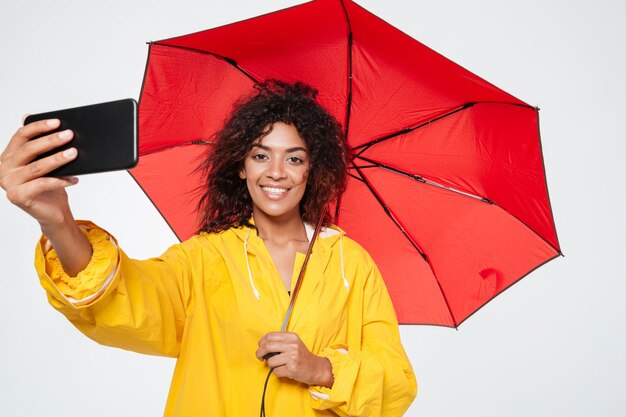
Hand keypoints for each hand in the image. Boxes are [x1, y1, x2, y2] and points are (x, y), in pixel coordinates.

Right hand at [1, 118, 91, 275]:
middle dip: (51, 141)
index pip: (21, 135)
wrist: (52, 212)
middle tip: (69, 134)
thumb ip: (45, 148)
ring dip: (57, 159)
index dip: (39, 127)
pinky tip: (74, 178)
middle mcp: (4, 168)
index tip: (57, 122)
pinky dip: (60, 180)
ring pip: (37, 167)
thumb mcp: (48, 163)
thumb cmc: (50, 185)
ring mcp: (8, 183)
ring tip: (74, 153)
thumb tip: (59, 128)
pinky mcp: (18, 196)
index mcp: (8, 156)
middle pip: (29, 149)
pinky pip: (42, 184)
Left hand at [256, 332, 333, 387]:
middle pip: (267, 346)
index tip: (260, 347)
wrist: (316, 368)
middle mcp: (292, 345)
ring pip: (270, 361)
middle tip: (260, 357)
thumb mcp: (294, 343)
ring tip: (278, 365)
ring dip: (270, 365)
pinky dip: (277, 372)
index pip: (269, 336)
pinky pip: (276, 371)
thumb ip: (280, 341)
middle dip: (259, 353)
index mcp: (291, 337)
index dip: (261, 342)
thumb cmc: (302, 356)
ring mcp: (293, 357)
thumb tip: (262, 345)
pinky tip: (284, 370)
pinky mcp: (292, 369)